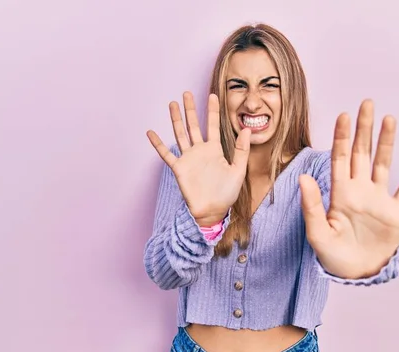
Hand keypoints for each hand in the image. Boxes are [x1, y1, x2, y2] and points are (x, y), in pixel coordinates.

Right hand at [147, 92, 250, 226]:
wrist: (212, 210)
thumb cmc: (227, 193)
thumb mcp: (238, 170)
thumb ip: (242, 150)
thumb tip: (247, 129)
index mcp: (215, 150)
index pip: (213, 126)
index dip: (213, 111)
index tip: (213, 95)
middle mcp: (200, 151)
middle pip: (194, 125)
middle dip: (191, 109)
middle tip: (187, 93)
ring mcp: (188, 158)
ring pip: (180, 134)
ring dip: (176, 119)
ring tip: (172, 104)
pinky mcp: (179, 168)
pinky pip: (166, 154)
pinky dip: (158, 144)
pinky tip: (151, 133)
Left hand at [299, 99, 398, 278]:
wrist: (356, 273)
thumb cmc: (333, 255)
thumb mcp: (318, 233)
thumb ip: (311, 205)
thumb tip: (305, 177)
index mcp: (340, 193)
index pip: (339, 158)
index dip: (341, 137)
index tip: (344, 115)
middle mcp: (360, 190)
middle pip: (362, 153)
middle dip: (363, 129)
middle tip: (367, 104)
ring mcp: (378, 199)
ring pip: (384, 164)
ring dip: (387, 142)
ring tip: (390, 119)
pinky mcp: (395, 212)